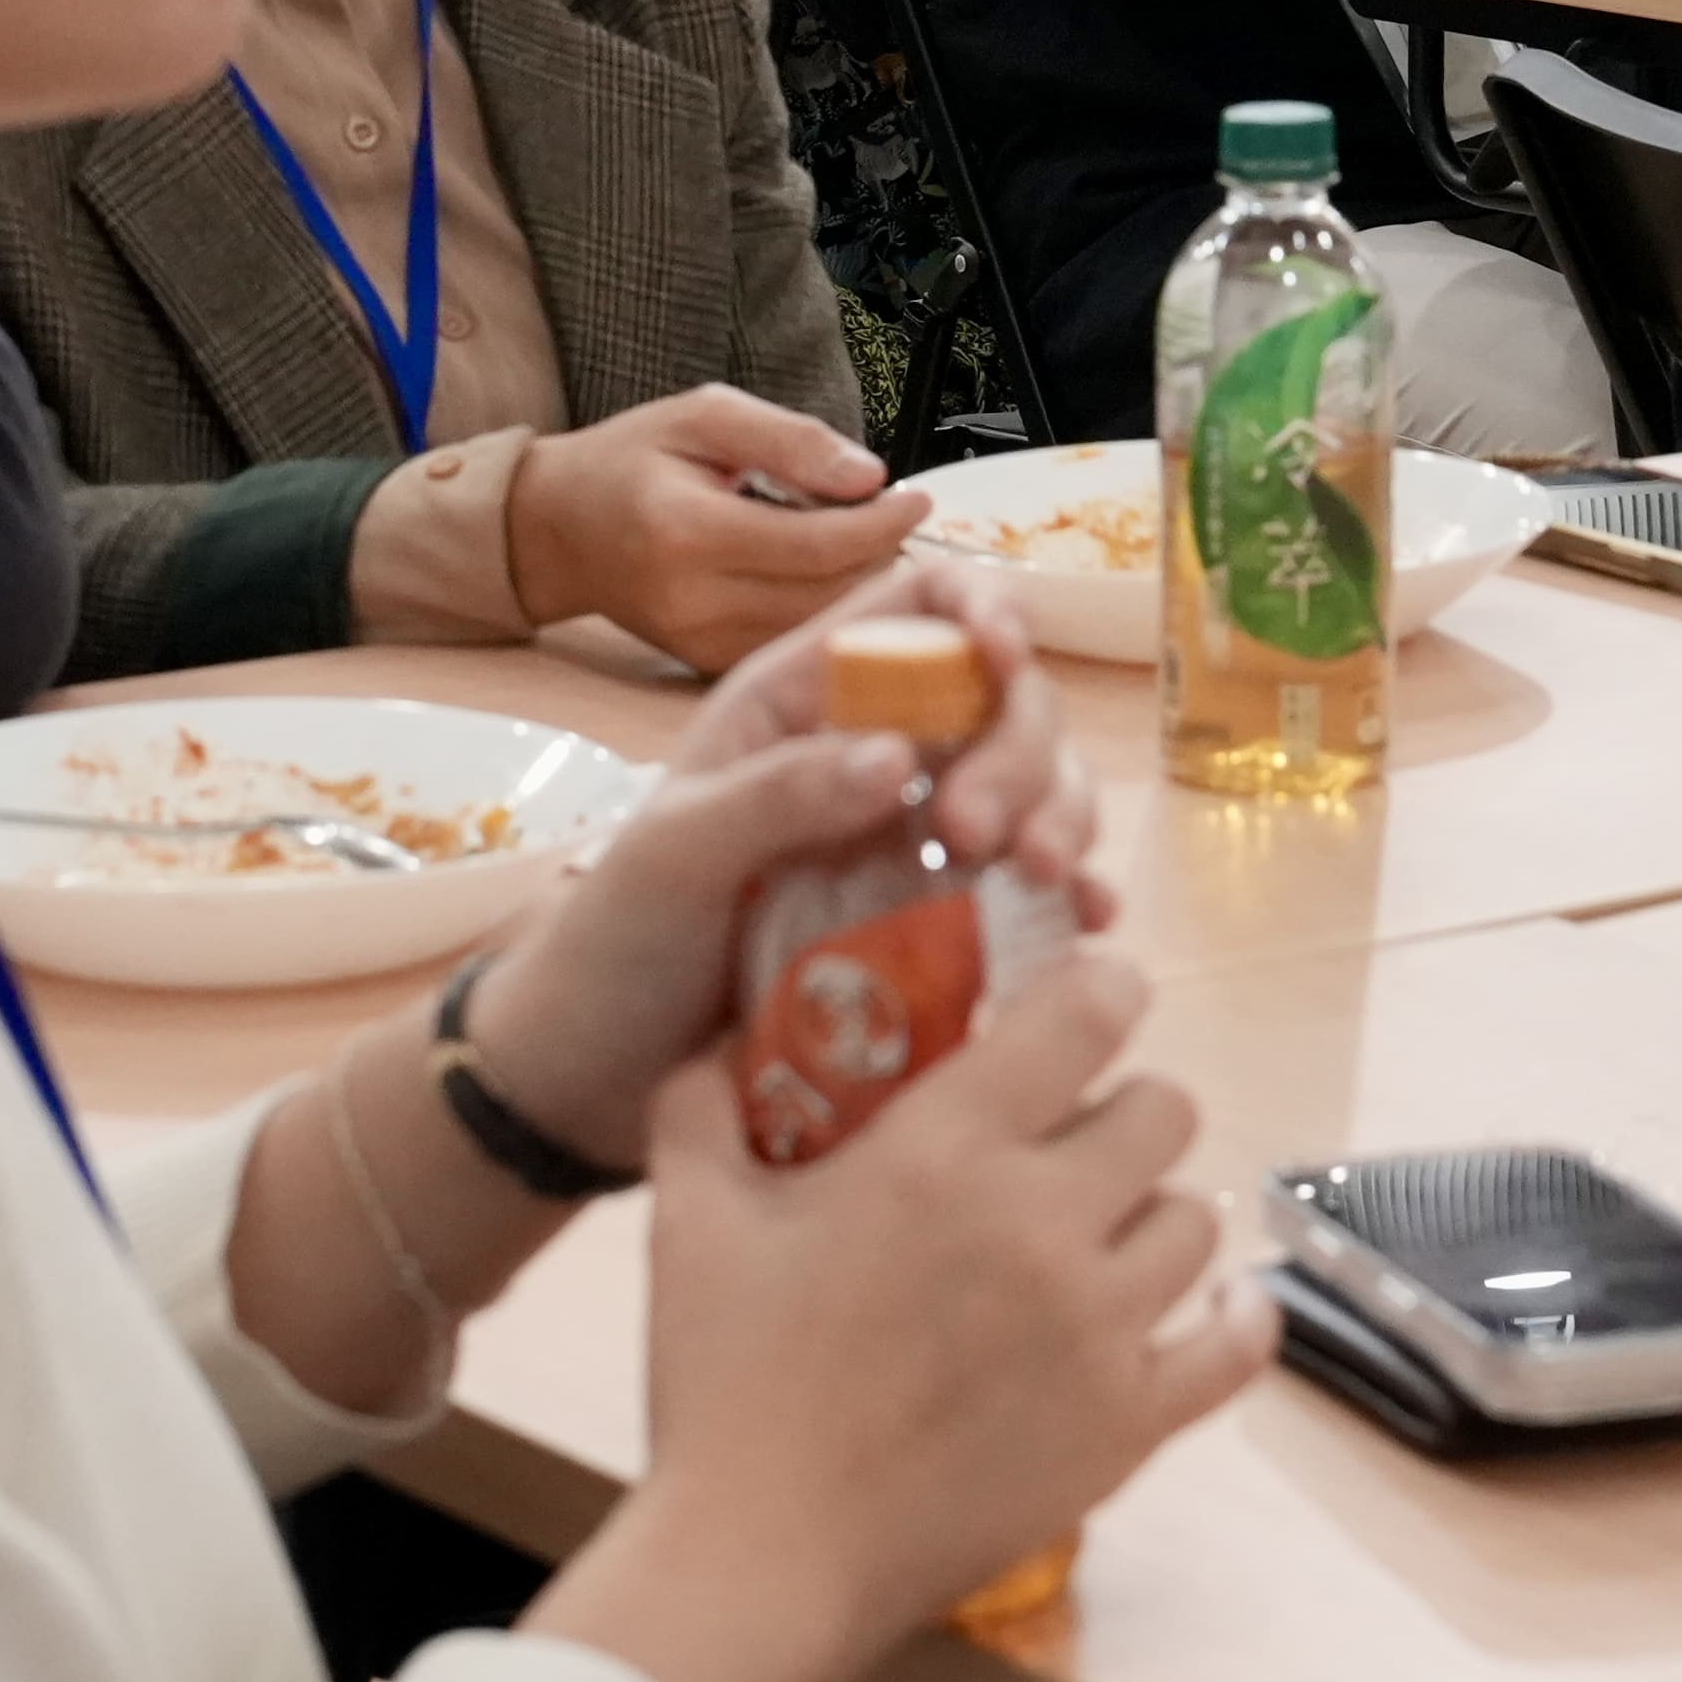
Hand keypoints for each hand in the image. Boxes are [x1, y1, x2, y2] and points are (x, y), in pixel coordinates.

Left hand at [452, 565, 1093, 1176]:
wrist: (596, 1078)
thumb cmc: (616, 942)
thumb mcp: (675, 853)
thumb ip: (776, 794)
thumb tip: (901, 754)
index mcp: (805, 700)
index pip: (922, 604)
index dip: (983, 606)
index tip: (1006, 660)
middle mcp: (875, 754)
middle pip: (1002, 699)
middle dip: (1021, 748)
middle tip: (984, 833)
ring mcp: (915, 841)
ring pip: (1036, 787)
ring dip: (1061, 815)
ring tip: (1042, 879)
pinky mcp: (942, 926)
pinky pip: (1032, 893)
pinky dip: (1072, 896)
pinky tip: (1085, 922)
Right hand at [506, 386, 926, 672]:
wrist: (557, 530)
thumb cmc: (630, 462)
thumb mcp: (705, 416)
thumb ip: (791, 440)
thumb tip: (870, 477)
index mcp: (687, 530)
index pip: (816, 544)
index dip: (882, 523)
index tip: (918, 498)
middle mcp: (691, 600)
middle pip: (826, 593)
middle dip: (878, 555)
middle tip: (892, 516)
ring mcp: (696, 643)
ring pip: (815, 626)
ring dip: (857, 587)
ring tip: (860, 540)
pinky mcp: (704, 664)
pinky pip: (789, 643)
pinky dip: (821, 612)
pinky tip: (825, 575)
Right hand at [525, 953, 1277, 1681]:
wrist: (762, 1557)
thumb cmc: (722, 1382)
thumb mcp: (689, 1217)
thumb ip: (703, 1102)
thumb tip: (726, 1031)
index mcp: (944, 1150)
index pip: (1087, 1013)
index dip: (1098, 994)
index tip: (1081, 1008)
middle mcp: (1044, 1221)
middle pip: (1164, 1110)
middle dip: (1121, 1111)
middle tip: (1069, 1146)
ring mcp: (1100, 1327)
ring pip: (1196, 1221)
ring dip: (1151, 1216)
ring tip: (1100, 1241)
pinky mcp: (1129, 1423)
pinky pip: (1235, 1346)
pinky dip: (1231, 1320)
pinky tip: (1204, 1309)